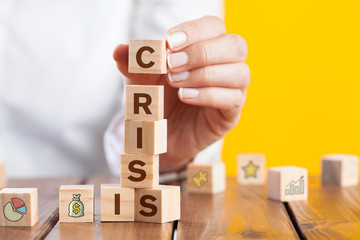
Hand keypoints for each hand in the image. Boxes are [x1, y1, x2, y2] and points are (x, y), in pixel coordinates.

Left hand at [113, 16, 248, 172]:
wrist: (158, 135)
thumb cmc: (155, 100)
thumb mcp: (140, 80)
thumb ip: (132, 63)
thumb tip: (119, 50)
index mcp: (205, 47)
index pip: (214, 27)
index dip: (194, 31)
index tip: (169, 43)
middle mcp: (224, 66)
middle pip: (235, 45)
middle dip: (201, 53)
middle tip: (171, 66)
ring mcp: (232, 90)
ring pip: (240, 72)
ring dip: (204, 74)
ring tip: (176, 84)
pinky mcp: (230, 113)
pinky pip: (233, 99)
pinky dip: (208, 95)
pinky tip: (185, 97)